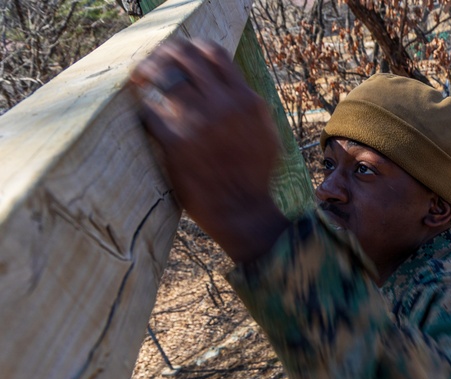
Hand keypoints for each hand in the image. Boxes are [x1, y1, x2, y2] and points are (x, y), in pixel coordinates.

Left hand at [130, 38, 287, 262]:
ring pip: (162, 77)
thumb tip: (233, 86)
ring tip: (139, 80)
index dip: (190, 48)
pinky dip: (145, 109)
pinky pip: (150, 111)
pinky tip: (144, 114)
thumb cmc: (255, 177)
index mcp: (246, 101)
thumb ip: (249, 107)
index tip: (179, 54)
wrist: (243, 212)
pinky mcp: (176, 143)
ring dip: (147, 74)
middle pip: (183, 56)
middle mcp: (223, 106)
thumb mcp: (265, 135)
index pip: (212, 52)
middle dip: (163, 54)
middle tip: (151, 64)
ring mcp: (199, 123)